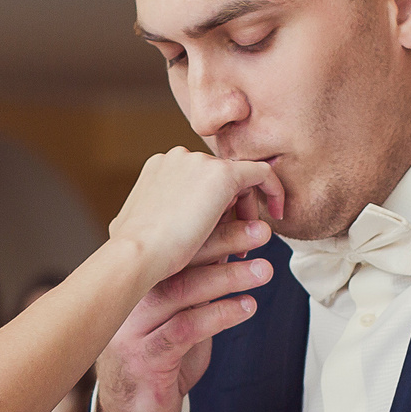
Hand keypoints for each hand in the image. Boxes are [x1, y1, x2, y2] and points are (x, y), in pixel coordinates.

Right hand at [96, 216, 276, 411]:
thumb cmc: (160, 359)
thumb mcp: (182, 314)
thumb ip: (200, 283)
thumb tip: (232, 245)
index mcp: (136, 283)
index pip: (174, 244)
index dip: (211, 226)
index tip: (245, 213)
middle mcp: (128, 300)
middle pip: (177, 260)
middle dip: (223, 241)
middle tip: (261, 233)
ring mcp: (133, 328)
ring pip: (182, 290)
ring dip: (228, 277)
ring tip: (263, 271)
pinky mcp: (145, 357)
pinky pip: (185, 329)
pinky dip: (220, 314)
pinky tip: (247, 308)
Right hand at [108, 146, 282, 287]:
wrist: (134, 254)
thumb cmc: (133, 253)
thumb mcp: (139, 228)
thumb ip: (156, 218)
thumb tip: (157, 226)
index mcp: (159, 168)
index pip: (198, 180)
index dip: (214, 207)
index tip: (219, 236)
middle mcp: (179, 157)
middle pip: (220, 176)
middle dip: (233, 208)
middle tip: (241, 243)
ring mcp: (200, 163)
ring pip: (240, 177)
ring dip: (249, 207)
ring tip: (256, 237)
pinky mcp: (223, 175)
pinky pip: (261, 174)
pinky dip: (273, 190)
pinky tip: (277, 215)